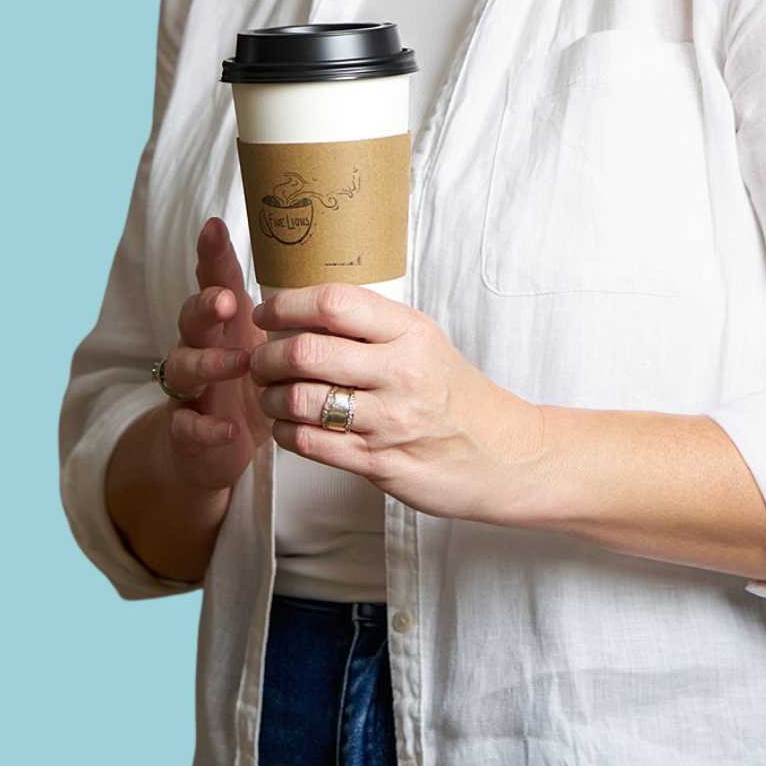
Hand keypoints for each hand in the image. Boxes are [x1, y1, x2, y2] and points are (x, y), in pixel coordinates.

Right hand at [158, 218, 269, 492]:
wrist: (211, 447)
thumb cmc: (251, 385)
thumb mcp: (270, 345)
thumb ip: (290, 313)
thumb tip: (334, 270)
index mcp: (224, 324)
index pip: (214, 281)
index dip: (212, 254)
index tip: (215, 226)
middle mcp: (200, 348)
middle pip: (191, 318)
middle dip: (205, 306)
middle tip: (226, 299)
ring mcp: (190, 388)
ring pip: (183, 367)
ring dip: (208, 362)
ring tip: (239, 362)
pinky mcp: (186, 430)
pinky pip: (186, 426)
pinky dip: (205, 427)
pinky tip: (228, 428)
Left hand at [251, 283, 546, 525]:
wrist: (505, 455)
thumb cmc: (458, 396)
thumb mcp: (427, 344)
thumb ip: (374, 326)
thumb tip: (306, 309)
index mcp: (411, 332)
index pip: (333, 302)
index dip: (286, 305)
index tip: (266, 313)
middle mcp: (401, 372)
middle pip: (306, 351)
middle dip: (267, 356)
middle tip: (260, 360)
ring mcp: (390, 421)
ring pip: (300, 400)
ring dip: (271, 398)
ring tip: (271, 396)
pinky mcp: (380, 463)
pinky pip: (311, 444)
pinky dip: (285, 433)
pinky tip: (287, 427)